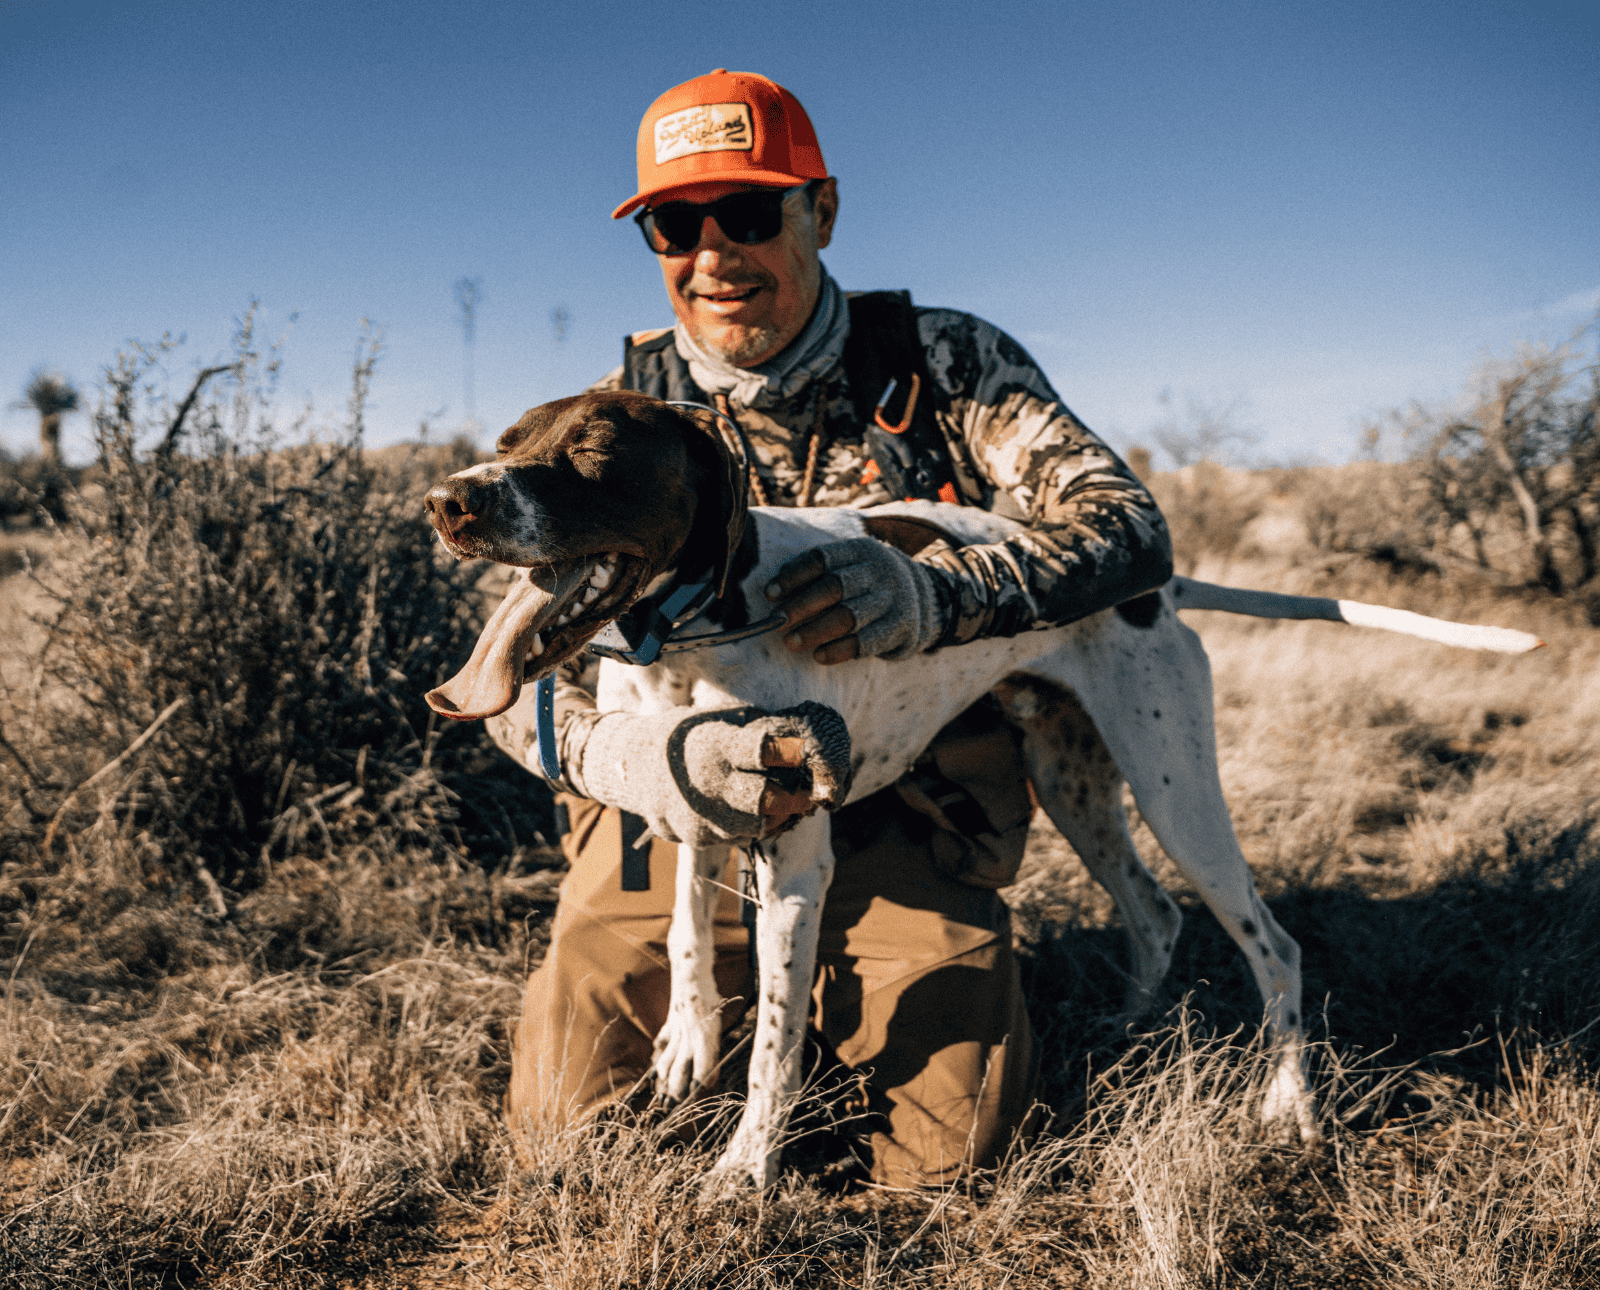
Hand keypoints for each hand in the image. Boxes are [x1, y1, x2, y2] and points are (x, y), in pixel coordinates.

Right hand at [570, 702, 852, 844]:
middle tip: (813, 792)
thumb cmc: (685, 734)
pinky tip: (761, 813)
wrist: (631, 765)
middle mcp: (708, 783)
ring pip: (757, 826)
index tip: (812, 752)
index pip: (762, 751)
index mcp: (714, 746)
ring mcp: (700, 816)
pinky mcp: (696, 838)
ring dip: (779, 817)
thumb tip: (803, 734)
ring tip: (790, 804)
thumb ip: (757, 729)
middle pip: (768, 801)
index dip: (794, 752)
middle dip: (798, 798)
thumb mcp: (716, 720)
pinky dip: (754, 826)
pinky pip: (737, 837)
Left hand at [766, 537, 945, 664]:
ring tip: (791, 643)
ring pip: (848, 616)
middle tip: (777, 622)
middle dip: (800, 606)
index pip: (822, 559)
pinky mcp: (902, 627)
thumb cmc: (868, 585)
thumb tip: (775, 588)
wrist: (924, 599)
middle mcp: (879, 571)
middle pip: (834, 587)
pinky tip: (818, 655)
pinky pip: (865, 642)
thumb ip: (816, 573)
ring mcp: (893, 599)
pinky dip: (839, 650)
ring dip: (815, 631)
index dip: (794, 576)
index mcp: (861, 550)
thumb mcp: (850, 566)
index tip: (770, 594)